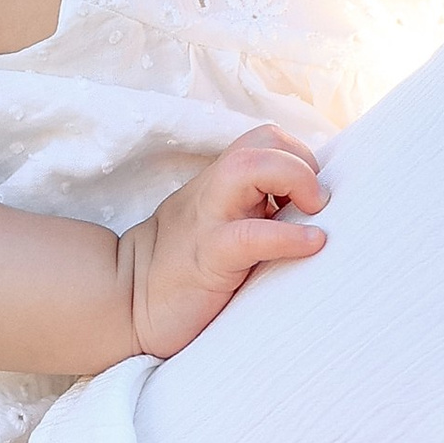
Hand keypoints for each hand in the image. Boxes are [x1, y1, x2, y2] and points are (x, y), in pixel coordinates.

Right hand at [118, 126, 327, 358]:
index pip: (267, 140)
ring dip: (297, 180)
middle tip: (316, 204)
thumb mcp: (222, 229)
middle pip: (264, 139)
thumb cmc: (184, 273)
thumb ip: (255, 213)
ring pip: (252, 166)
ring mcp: (208, 219)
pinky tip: (312, 245)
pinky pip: (252, 234)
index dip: (300, 158)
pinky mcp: (209, 256)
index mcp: (220, 184)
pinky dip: (290, 235)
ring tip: (315, 213)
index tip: (312, 198)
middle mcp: (214, 191)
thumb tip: (312, 212)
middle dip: (303, 161)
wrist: (126, 303)